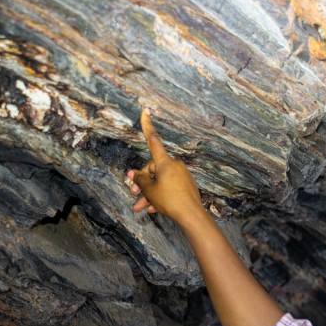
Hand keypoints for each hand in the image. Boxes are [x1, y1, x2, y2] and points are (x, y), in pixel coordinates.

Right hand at [128, 108, 202, 224]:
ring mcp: (181, 175)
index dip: (147, 125)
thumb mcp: (150, 190)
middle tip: (133, 194)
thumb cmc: (170, 200)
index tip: (146, 110)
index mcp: (165, 162)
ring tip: (139, 208)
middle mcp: (174, 165)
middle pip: (152, 169)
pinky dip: (160, 197)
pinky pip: (168, 188)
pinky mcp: (186, 186)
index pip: (153, 140)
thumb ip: (140, 181)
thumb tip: (136, 175)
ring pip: (159, 182)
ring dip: (149, 194)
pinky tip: (153, 210)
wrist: (192, 216)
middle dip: (142, 183)